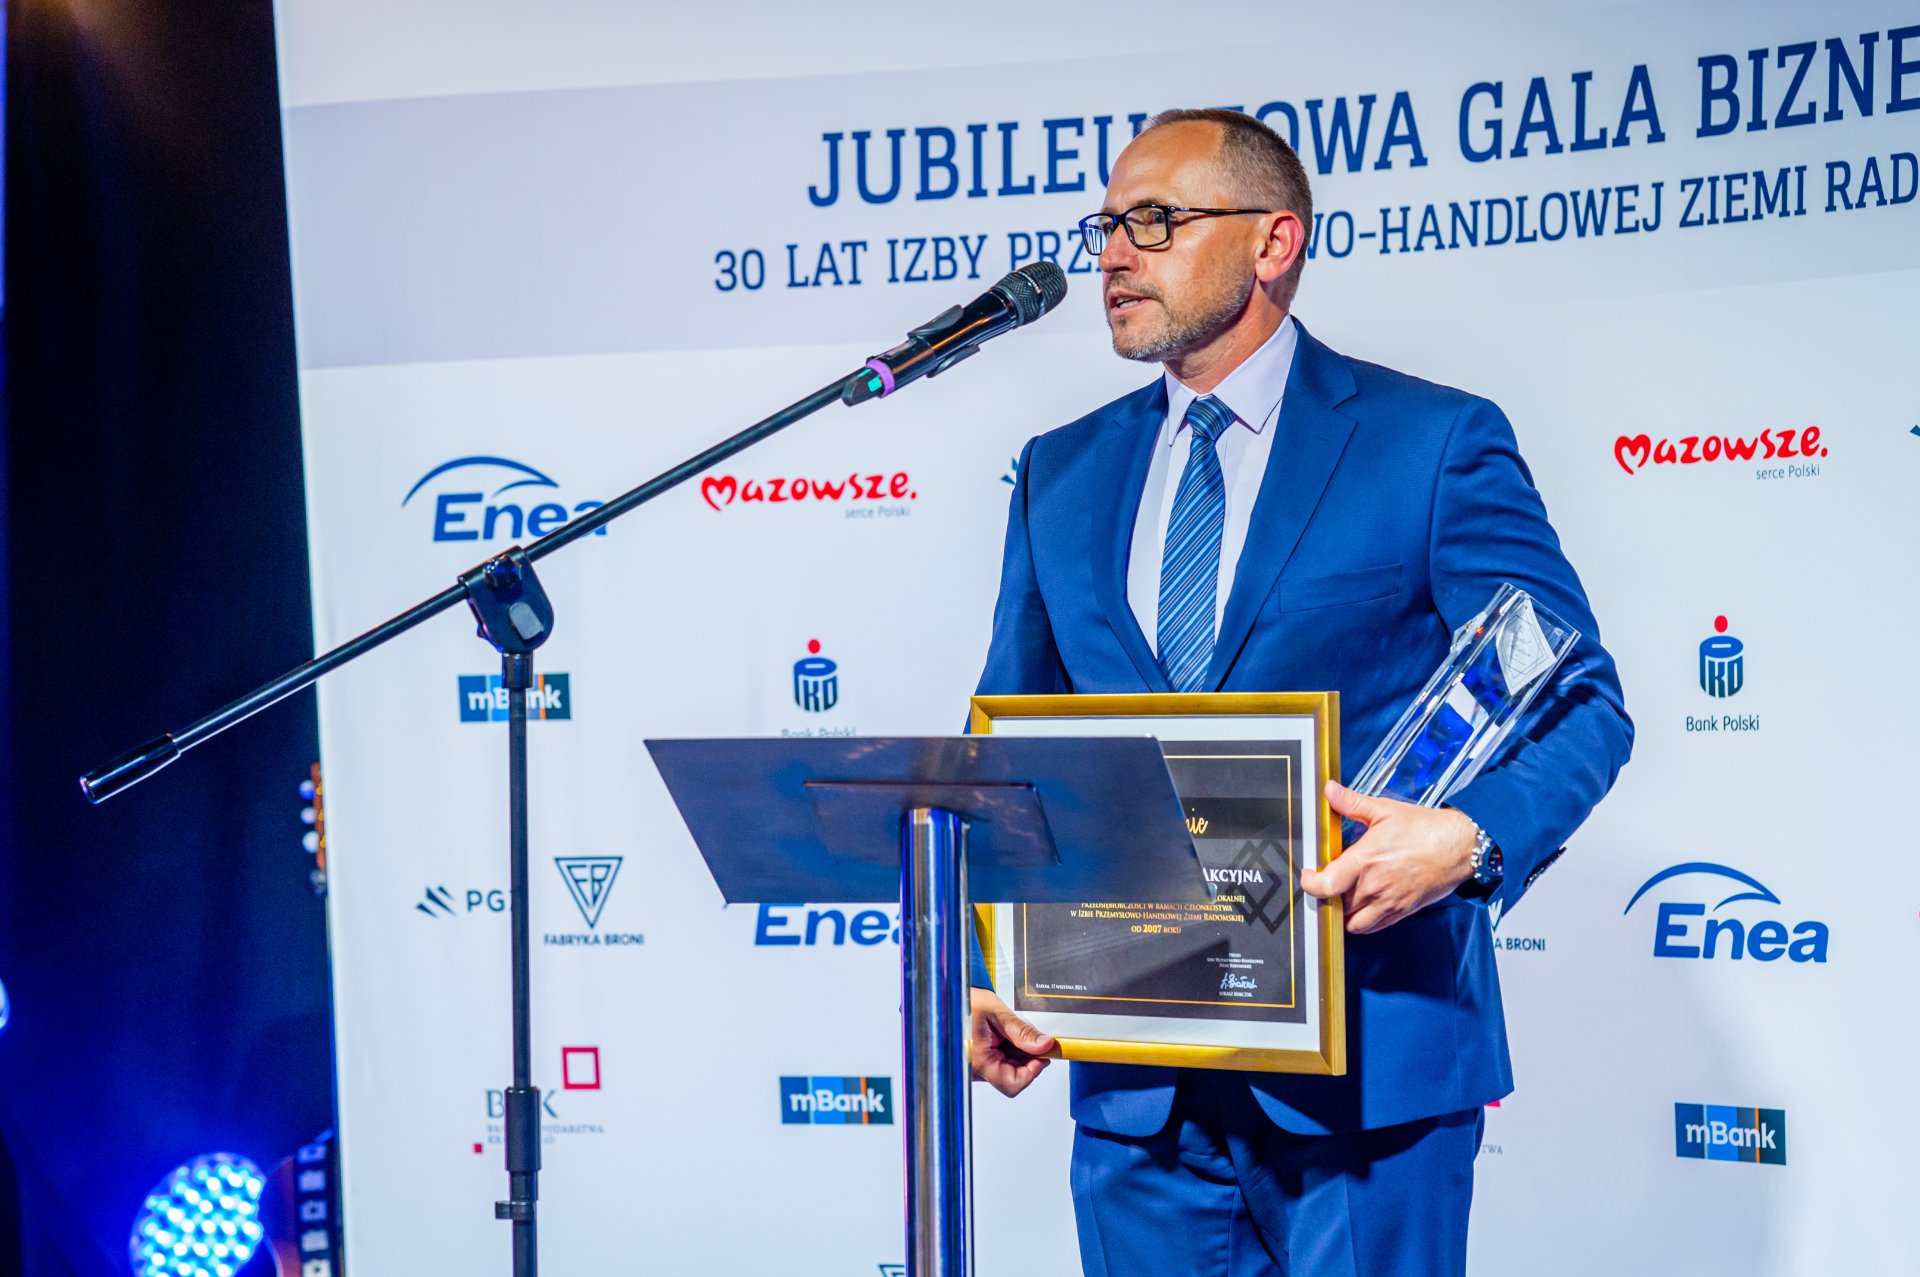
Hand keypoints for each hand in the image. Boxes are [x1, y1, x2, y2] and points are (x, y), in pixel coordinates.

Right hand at [969, 986, 1054, 1096]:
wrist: (952, 997)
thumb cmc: (967, 1002)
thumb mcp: (999, 1014)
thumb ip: (1023, 1033)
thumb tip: (1044, 1045)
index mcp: (979, 1060)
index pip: (1012, 1084)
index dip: (1031, 1072)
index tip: (1042, 1057)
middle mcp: (974, 1069)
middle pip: (1011, 1078)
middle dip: (1026, 1060)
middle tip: (1032, 1042)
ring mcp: (975, 1067)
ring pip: (1006, 1072)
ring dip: (1016, 1056)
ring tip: (1010, 1035)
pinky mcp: (976, 1063)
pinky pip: (998, 1065)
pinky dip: (1007, 1053)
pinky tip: (1004, 1038)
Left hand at [1299, 781, 1476, 933]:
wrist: (1460, 847)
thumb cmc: (1426, 830)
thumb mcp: (1385, 811)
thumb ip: (1352, 803)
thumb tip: (1330, 791)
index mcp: (1366, 861)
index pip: (1326, 885)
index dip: (1310, 885)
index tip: (1308, 876)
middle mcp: (1375, 886)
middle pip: (1336, 906)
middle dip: (1328, 897)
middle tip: (1327, 883)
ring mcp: (1389, 902)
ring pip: (1353, 924)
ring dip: (1344, 914)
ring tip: (1344, 896)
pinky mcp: (1402, 912)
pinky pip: (1374, 927)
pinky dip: (1364, 921)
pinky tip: (1364, 904)